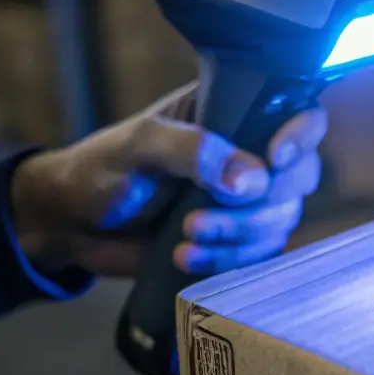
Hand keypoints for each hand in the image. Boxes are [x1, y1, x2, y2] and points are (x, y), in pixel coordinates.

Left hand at [9, 84, 326, 278]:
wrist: (72, 225)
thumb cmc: (100, 170)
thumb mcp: (139, 147)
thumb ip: (193, 152)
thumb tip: (253, 179)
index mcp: (233, 113)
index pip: (298, 115)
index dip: (301, 136)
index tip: (275, 160)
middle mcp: (250, 154)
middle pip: (299, 178)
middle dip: (255, 206)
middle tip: (197, 218)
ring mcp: (247, 202)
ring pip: (281, 220)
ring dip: (237, 237)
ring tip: (184, 238)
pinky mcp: (236, 241)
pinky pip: (259, 255)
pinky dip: (227, 261)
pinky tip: (184, 259)